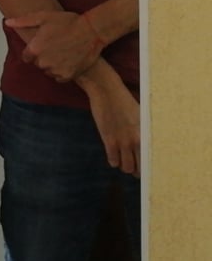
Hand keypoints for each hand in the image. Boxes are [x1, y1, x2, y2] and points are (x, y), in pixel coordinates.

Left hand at [7, 10, 103, 81]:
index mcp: (35, 48)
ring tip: (63, 52)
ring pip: (48, 71)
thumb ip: (23, 22)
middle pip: (38, 64)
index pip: (26, 57)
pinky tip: (68, 60)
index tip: (41, 46)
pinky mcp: (68, 75)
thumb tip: (8, 22)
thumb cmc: (68, 22)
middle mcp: (44, 61)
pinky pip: (59, 77)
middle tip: (55, 46)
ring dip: (53, 65)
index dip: (33, 51)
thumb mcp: (44, 17)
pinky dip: (62, 71)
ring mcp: (56, 69)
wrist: (91, 31)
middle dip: (43, 57)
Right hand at [77, 61, 139, 176]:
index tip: (147, 169)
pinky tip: (113, 154)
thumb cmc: (123, 101)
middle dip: (137, 171)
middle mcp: (138, 140)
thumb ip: (143, 131)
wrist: (106, 90)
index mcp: (147, 133)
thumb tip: (146, 144)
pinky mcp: (109, 140)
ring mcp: (123, 141)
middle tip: (133, 166)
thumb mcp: (140, 115)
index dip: (150, 167)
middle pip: (141, 168)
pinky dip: (113, 161)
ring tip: (122, 159)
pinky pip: (113, 161)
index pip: (153, 159)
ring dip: (124, 166)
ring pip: (126, 167)